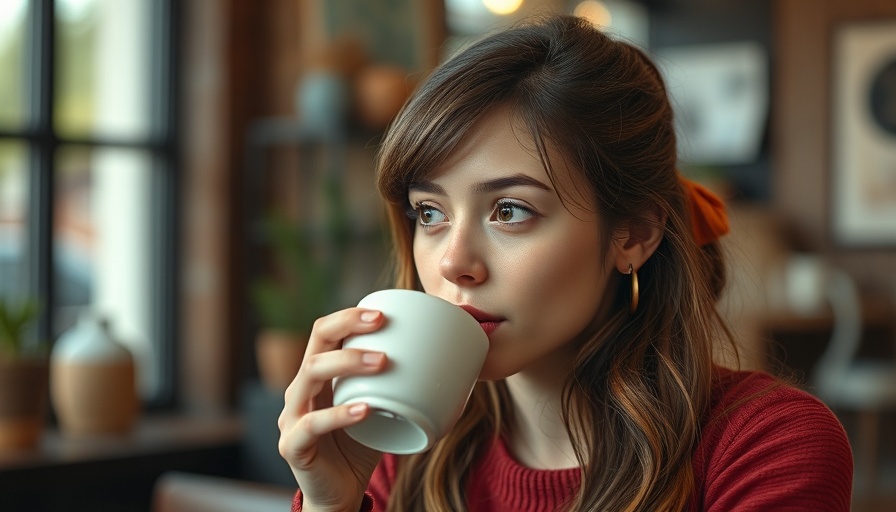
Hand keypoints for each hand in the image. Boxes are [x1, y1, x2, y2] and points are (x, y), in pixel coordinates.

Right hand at [278, 308, 386, 510]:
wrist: (340, 495)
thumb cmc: (361, 446)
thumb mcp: (381, 409)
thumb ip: (398, 386)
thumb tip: (447, 362)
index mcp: (317, 378)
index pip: (323, 333)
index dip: (347, 317)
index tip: (382, 312)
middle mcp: (300, 391)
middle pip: (315, 345)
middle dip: (346, 327)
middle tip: (382, 323)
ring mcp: (291, 417)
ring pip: (309, 375)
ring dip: (348, 363)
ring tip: (383, 362)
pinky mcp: (292, 446)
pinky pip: (312, 425)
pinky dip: (339, 414)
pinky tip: (364, 409)